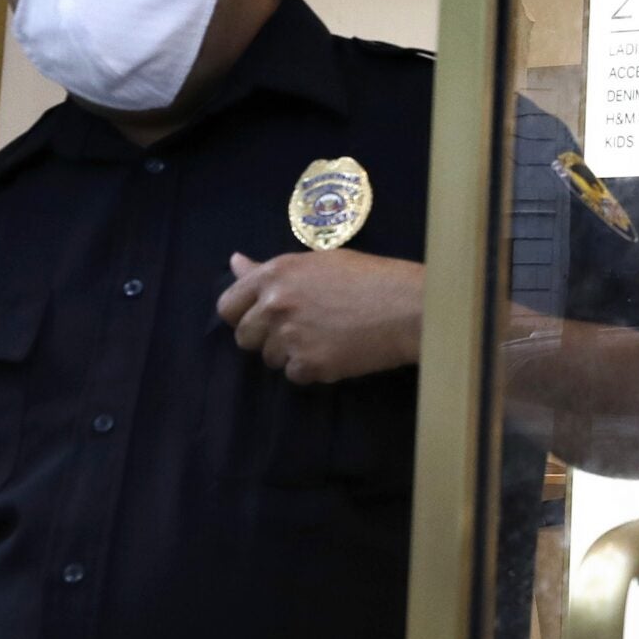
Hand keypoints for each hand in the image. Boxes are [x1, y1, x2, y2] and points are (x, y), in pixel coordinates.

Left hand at [218, 249, 424, 384]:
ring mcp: (290, 336)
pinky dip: (314, 369)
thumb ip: (271, 268)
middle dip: (267, 337)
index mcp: (275, 274)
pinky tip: (338, 352)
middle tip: (302, 330)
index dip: (242, 315)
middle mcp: (275, 304)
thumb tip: (234, 262)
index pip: (228, 305)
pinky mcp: (309, 364)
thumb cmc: (371, 278)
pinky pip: (295, 375)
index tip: (261, 319)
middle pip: (245, 337)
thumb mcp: (319, 262)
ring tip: (327, 339)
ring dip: (292, 354)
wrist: (409, 307)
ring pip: (271, 358)